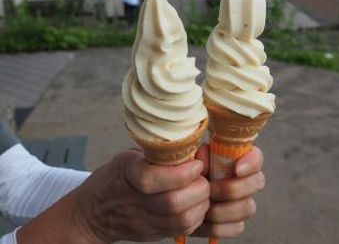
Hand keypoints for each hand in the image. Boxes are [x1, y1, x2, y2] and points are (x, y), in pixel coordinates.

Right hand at [71, 148, 209, 242]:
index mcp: (126, 174)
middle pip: (173, 203)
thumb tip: (195, 148)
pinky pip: (183, 230)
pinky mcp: (154, 234)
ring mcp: (144, 221)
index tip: (196, 163)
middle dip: (198, 189)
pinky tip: (196, 204)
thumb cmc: (115, 177)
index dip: (181, 172)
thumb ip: (157, 153)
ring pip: (181, 220)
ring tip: (201, 190)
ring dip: (201, 204)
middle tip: (202, 177)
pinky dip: (196, 217)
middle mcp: (135, 201)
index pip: (152, 179)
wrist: (91, 214)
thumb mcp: (129, 157)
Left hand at [193, 145, 264, 238]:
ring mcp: (244, 203)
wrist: (180, 202)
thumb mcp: (191, 162)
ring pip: (248, 207)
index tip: (237, 169)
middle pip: (258, 182)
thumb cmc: (190, 175)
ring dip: (223, 208)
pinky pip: (237, 227)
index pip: (256, 157)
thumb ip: (199, 157)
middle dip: (232, 188)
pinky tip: (204, 221)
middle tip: (210, 189)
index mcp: (239, 159)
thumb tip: (204, 157)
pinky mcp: (237, 224)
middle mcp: (247, 181)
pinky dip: (218, 226)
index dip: (251, 163)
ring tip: (203, 206)